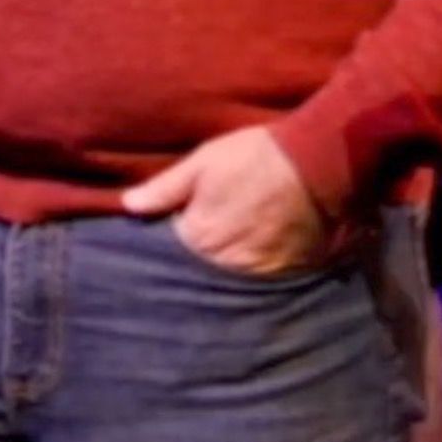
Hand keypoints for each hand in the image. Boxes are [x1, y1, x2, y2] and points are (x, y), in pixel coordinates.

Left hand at [122, 126, 331, 277]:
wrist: (314, 163)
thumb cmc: (254, 156)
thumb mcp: (204, 161)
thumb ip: (165, 187)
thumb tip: (127, 205)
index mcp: (195, 235)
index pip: (166, 251)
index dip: (169, 239)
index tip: (171, 229)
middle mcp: (219, 263)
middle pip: (193, 272)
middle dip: (190, 263)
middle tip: (200, 245)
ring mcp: (250, 273)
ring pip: (222, 282)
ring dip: (218, 272)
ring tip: (224, 256)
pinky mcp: (279, 276)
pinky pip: (254, 284)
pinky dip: (248, 275)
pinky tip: (250, 261)